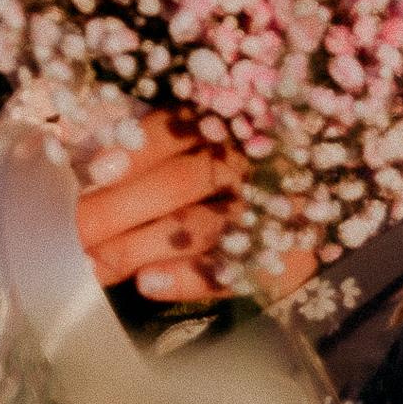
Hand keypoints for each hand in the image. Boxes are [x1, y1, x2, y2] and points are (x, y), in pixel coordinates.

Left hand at [74, 113, 320, 305]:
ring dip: (145, 245)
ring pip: (203, 225)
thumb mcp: (212, 134)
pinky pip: (236, 270)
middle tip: (74, 234)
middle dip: (121, 208)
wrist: (328, 192)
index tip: (93, 172)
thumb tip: (90, 163)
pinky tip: (148, 284)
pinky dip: (190, 278)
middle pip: (183, 180)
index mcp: (233, 119)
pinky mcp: (289, 256)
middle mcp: (257, 158)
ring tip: (99, 264)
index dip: (136, 149)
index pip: (180, 128)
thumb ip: (160, 142)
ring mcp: (276, 209)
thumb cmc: (242, 161)